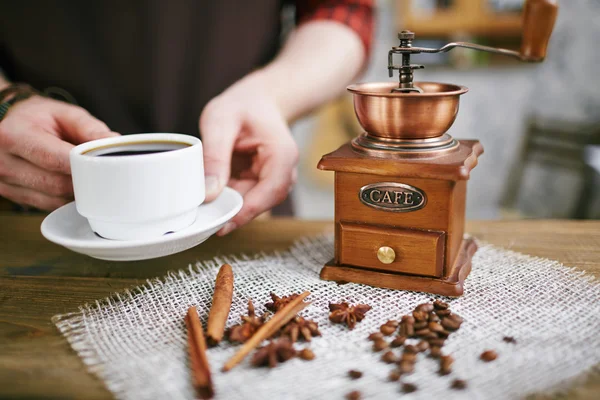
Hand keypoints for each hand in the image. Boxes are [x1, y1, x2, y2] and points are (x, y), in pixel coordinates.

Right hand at [0, 95, 118, 209]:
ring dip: (76, 192)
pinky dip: (65, 198)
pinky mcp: (12, 196)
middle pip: (56, 184)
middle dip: (84, 181)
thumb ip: (90, 128)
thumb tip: (114, 143)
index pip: (55, 160)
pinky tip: (72, 185)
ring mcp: (4, 182)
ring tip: (86, 176)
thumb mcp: (64, 113)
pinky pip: (48, 205)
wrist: (9, 124)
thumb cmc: (38, 117)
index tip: (104, 167)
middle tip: (102, 174)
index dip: (83, 167)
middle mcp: (4, 162)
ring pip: (53, 199)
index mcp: (14, 135)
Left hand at [200, 72, 298, 234]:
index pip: (272, 190)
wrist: (256, 100)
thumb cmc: (242, 105)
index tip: (224, 224)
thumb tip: (209, 193)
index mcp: (282, 154)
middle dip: (234, 211)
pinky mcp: (260, 182)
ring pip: (252, 203)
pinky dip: (227, 198)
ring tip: (204, 204)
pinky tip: (210, 195)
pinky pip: (244, 197)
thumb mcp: (220, 122)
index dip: (248, 211)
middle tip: (204, 218)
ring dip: (229, 205)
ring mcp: (273, 178)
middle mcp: (284, 170)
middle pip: (262, 202)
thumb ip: (214, 157)